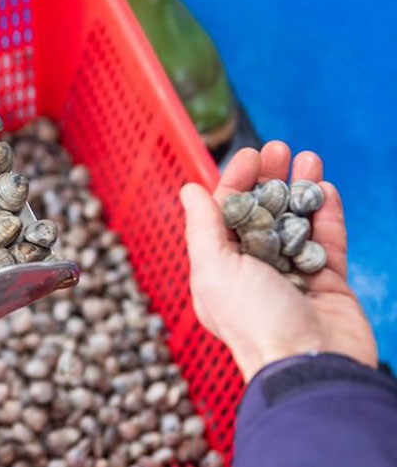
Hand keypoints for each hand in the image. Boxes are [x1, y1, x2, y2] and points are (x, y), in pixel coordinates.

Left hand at [180, 141, 376, 380]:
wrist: (310, 367)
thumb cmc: (255, 324)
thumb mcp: (214, 270)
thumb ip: (203, 228)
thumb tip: (188, 190)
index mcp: (218, 271)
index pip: (224, 216)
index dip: (235, 183)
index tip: (250, 155)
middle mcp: (253, 273)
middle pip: (262, 213)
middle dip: (270, 178)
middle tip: (280, 148)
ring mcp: (292, 277)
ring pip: (296, 222)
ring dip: (301, 188)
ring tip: (308, 158)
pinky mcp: (328, 284)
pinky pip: (327, 242)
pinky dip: (326, 215)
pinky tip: (325, 189)